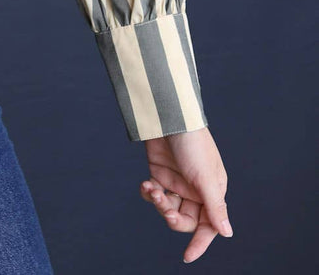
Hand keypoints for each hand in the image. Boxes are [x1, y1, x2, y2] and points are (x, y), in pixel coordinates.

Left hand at [139, 126, 231, 262]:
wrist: (169, 117)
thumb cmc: (193, 144)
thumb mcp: (205, 178)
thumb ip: (215, 207)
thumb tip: (227, 233)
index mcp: (212, 192)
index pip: (209, 225)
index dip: (200, 242)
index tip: (188, 256)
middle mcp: (195, 190)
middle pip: (185, 219)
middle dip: (173, 218)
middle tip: (164, 207)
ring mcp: (177, 182)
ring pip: (168, 208)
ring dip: (159, 204)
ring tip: (152, 190)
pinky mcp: (160, 173)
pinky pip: (153, 194)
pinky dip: (148, 194)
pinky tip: (145, 185)